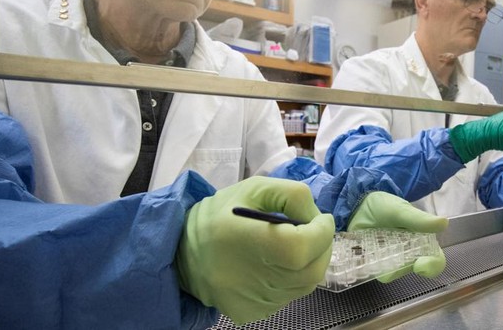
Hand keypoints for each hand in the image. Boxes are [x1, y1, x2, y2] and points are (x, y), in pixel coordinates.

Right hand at [176, 177, 333, 324]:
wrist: (181, 251)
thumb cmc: (219, 215)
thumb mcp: (254, 189)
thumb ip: (292, 196)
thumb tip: (317, 218)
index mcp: (251, 242)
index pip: (304, 246)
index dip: (321, 231)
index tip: (321, 220)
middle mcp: (252, 278)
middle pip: (311, 270)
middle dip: (321, 247)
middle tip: (313, 232)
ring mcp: (253, 301)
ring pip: (304, 286)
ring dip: (308, 263)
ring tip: (292, 246)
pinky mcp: (250, 313)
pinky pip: (287, 298)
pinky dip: (291, 280)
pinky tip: (273, 266)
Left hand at [347, 192, 447, 281]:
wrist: (356, 204)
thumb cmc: (382, 206)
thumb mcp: (399, 210)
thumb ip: (419, 219)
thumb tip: (444, 223)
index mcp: (421, 240)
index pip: (435, 260)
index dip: (431, 266)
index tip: (420, 265)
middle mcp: (409, 253)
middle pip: (412, 269)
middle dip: (402, 264)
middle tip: (387, 251)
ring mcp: (391, 260)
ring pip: (392, 273)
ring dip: (384, 264)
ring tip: (372, 246)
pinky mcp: (374, 263)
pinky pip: (375, 272)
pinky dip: (370, 265)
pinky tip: (363, 253)